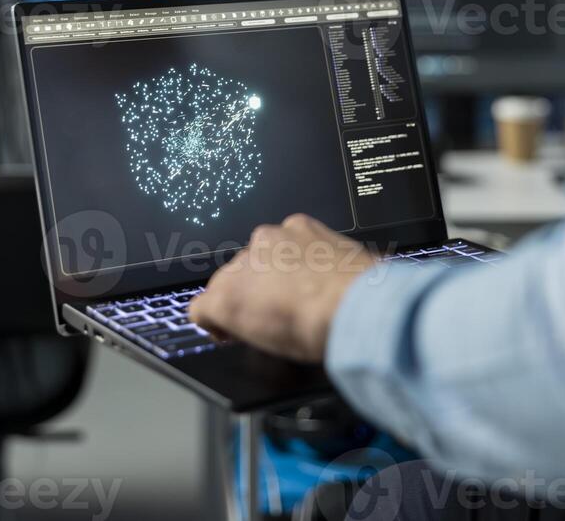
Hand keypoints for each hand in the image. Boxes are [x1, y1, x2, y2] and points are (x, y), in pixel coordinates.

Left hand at [189, 214, 375, 362]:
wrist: (351, 305)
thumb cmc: (360, 292)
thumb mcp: (350, 267)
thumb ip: (332, 269)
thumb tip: (339, 282)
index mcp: (299, 230)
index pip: (274, 251)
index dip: (275, 277)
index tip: (281, 295)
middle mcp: (268, 239)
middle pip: (247, 266)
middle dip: (257, 290)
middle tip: (274, 315)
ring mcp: (245, 265)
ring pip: (227, 285)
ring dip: (239, 304)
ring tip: (259, 328)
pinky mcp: (227, 296)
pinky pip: (203, 309)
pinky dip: (212, 324)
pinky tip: (225, 335)